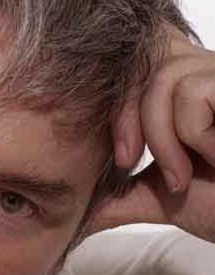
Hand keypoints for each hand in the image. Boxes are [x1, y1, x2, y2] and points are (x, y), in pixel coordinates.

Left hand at [86, 24, 214, 237]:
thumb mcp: (159, 196)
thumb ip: (118, 194)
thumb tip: (73, 214)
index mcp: (182, 89)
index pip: (134, 61)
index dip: (118, 101)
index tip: (121, 157)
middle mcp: (205, 70)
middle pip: (143, 60)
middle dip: (126, 118)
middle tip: (131, 162)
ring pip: (164, 78)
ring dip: (163, 139)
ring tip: (184, 174)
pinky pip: (192, 92)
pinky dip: (193, 136)